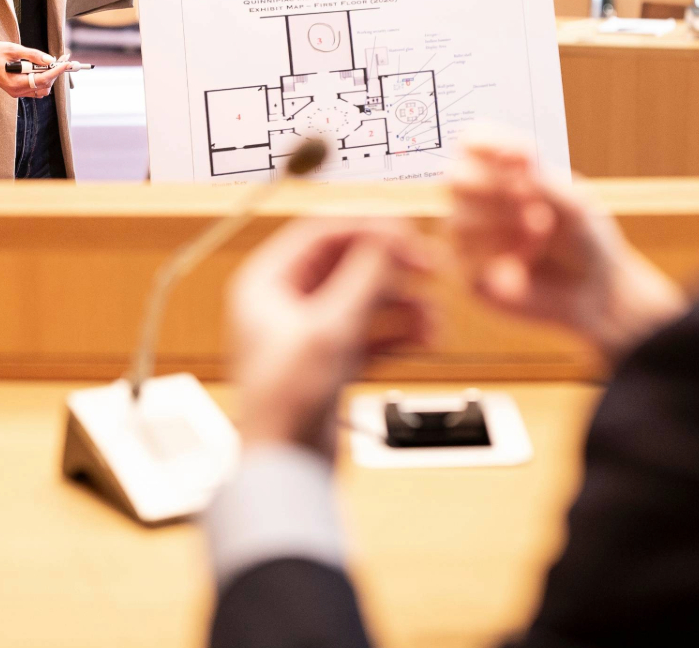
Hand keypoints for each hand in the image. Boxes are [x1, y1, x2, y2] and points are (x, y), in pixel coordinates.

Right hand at [0, 42, 72, 98]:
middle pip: (45, 85)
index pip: (42, 79)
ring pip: (42, 89)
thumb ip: (33, 55)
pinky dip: (42, 79)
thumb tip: (50, 60)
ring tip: (51, 63)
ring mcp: (18, 92)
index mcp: (15, 82)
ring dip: (49, 76)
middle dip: (55, 72)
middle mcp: (18, 91)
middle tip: (62, 59)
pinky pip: (36, 88)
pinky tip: (42, 68)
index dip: (57, 71)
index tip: (67, 63)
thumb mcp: (13, 50)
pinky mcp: (18, 90)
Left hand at [227, 219, 434, 457]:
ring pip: (363, 299)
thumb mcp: (329, 329)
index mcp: (265, 284)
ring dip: (402, 303)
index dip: (368, 229)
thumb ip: (363, 277)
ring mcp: (307, 333)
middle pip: (346, 264)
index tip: (406, 234)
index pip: (321, 233)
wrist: (286, 469)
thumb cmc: (284, 404)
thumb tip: (387, 236)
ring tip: (433, 315)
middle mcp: (283, 303)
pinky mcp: (328, 362)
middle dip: (391, 268)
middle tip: (430, 268)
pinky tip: (425, 336)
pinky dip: (397, 332)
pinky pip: (369, 333)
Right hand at [448, 138, 686, 362]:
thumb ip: (541, 181)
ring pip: (459, 219)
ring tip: (540, 232)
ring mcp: (468, 237)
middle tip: (531, 199)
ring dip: (504, 223)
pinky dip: (499, 256)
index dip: (488, 143)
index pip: (471, 141)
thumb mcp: (573, 204)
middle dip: (496, 187)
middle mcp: (477, 200)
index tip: (525, 156)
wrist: (594, 290)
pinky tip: (524, 260)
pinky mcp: (469, 274)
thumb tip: (514, 158)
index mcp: (501, 171)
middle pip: (455, 176)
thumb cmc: (583, 238)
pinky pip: (466, 259)